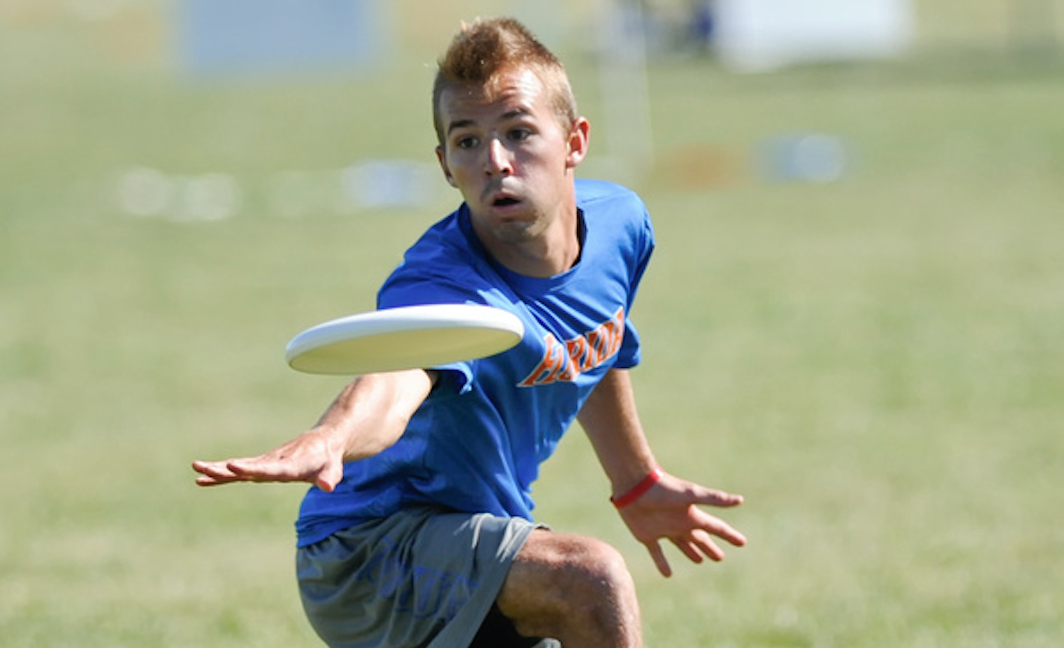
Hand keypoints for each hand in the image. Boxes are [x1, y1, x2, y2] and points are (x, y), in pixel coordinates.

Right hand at [192, 428, 344, 492]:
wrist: (321, 442)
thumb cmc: (327, 459)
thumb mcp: (332, 469)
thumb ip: (329, 477)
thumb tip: (328, 486)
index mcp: (289, 465)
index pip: (269, 469)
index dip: (252, 469)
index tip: (233, 465)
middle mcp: (273, 463)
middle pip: (246, 467)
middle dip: (225, 469)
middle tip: (202, 467)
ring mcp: (264, 464)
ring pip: (238, 468)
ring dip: (217, 470)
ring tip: (195, 469)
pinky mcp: (260, 466)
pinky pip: (238, 472)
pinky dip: (221, 475)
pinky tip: (202, 480)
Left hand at [615, 471, 745, 576]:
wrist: (635, 484)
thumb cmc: (664, 488)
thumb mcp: (691, 495)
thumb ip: (715, 499)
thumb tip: (741, 500)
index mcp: (692, 516)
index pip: (716, 528)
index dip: (729, 535)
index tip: (742, 542)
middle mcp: (680, 523)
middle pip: (699, 538)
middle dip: (709, 547)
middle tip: (720, 557)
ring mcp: (664, 529)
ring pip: (681, 544)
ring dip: (691, 552)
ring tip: (699, 561)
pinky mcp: (647, 535)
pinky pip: (657, 553)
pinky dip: (662, 563)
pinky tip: (667, 574)